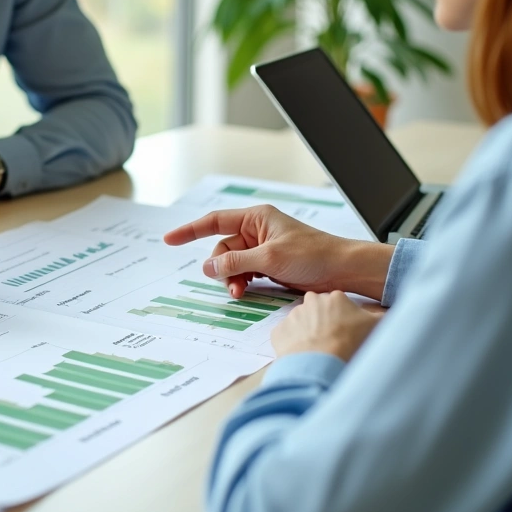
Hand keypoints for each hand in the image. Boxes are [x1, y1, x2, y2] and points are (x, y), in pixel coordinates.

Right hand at [163, 205, 394, 299]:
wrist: (342, 270)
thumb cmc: (313, 254)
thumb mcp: (270, 258)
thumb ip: (236, 262)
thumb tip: (208, 266)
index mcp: (256, 218)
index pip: (214, 221)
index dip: (190, 230)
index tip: (168, 240)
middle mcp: (257, 231)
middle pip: (223, 248)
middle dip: (221, 267)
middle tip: (227, 284)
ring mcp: (263, 249)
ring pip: (232, 264)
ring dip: (231, 279)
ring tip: (239, 293)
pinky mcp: (270, 265)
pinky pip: (245, 273)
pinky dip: (242, 283)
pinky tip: (245, 292)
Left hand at [272, 291, 381, 360]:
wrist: (321, 362)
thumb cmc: (350, 342)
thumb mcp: (375, 326)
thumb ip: (382, 315)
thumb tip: (388, 312)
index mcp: (334, 297)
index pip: (338, 304)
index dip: (343, 318)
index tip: (346, 331)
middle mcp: (310, 301)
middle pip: (318, 310)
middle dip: (323, 322)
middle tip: (332, 340)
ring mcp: (292, 315)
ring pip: (301, 322)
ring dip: (307, 333)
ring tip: (317, 350)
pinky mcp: (278, 331)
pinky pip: (286, 336)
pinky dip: (292, 344)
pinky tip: (302, 354)